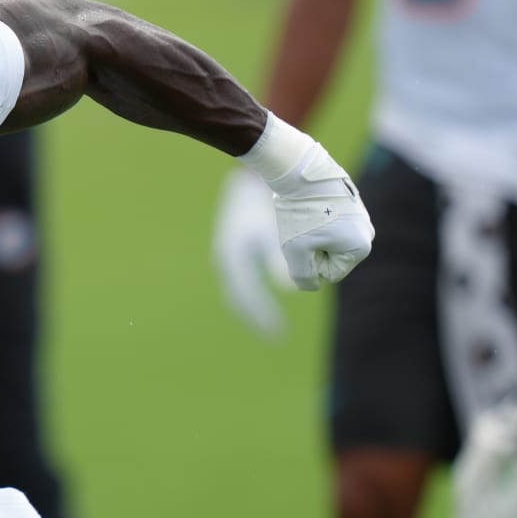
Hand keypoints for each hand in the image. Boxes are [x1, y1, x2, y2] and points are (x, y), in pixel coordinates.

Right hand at [212, 169, 293, 335]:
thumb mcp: (274, 234)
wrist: (249, 182)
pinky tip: (265, 300)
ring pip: (237, 291)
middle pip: (237, 300)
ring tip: (269, 323)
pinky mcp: (233, 251)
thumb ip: (281, 260)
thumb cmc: (265, 206)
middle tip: (273, 335)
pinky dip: (251, 294)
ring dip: (252, 308)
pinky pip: (241, 281)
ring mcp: (226, 257)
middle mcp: (225, 261)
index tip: (277, 334)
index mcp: (232, 259)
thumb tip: (290, 287)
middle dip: (254, 318)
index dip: (261, 317)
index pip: (246, 298)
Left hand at [265, 141, 373, 291]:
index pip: (332, 273)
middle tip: (306, 227)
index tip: (309, 239)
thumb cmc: (300, 213)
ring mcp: (362, 217)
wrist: (301, 172)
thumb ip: (303, 277)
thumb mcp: (295, 251)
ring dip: (315, 235)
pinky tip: (313, 207)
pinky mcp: (352, 205)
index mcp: (361, 247)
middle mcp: (368, 232)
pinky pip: (332, 225)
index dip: (313, 261)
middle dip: (315, 248)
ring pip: (330, 241)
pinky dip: (319, 220)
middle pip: (333, 257)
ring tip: (309, 216)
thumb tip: (313, 285)